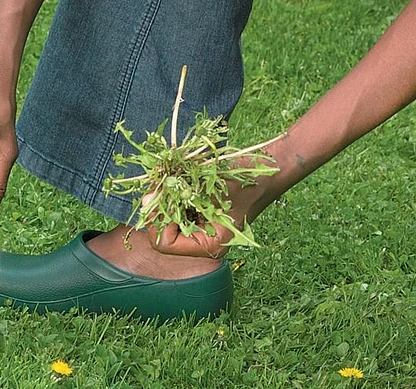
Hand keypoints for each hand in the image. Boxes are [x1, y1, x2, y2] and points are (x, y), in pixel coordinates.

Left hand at [143, 163, 275, 259]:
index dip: (157, 220)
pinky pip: (177, 208)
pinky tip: (182, 180)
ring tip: (173, 179)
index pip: (164, 244)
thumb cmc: (246, 181)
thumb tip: (148, 198)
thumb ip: (180, 194)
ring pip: (167, 218)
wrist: (267, 170)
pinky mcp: (200, 213)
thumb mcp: (211, 186)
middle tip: (161, 182)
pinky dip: (175, 194)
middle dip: (159, 207)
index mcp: (209, 245)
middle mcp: (203, 241)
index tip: (161, 195)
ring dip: (166, 198)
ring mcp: (201, 227)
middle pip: (162, 232)